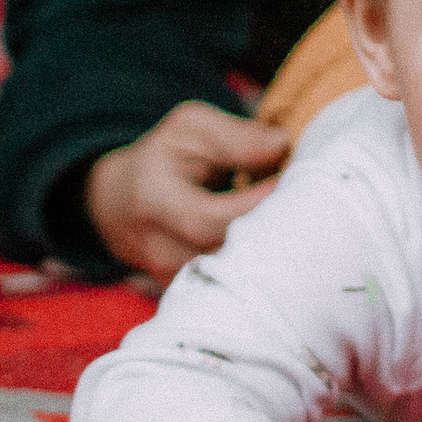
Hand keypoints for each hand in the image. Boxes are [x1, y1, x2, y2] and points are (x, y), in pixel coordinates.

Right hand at [85, 101, 290, 287]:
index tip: (295, 181)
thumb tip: (280, 147)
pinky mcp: (187, 292)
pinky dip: (257, 265)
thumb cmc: (163, 157)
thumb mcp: (191, 129)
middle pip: (230, 256)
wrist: (119, 201)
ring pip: (235, 276)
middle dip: (274, 229)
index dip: (262, 204)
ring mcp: (171, 278)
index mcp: (154, 200)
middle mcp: (157, 249)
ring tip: (290, 219)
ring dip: (270, 249)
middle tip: (302, 203)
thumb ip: (235, 137)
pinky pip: (231, 287)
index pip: (217, 219)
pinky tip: (272, 240)